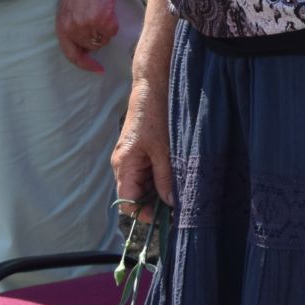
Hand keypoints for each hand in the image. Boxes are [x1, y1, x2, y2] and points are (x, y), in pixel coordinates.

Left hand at [56, 0, 118, 73]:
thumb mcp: (69, 10)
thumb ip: (73, 28)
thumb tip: (87, 46)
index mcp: (62, 28)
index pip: (72, 55)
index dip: (85, 64)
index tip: (98, 69)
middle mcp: (73, 30)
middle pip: (92, 47)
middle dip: (97, 36)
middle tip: (99, 18)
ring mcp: (87, 26)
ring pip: (103, 40)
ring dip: (106, 28)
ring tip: (102, 10)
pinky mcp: (102, 20)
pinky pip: (112, 31)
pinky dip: (113, 22)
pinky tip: (108, 8)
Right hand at [110, 57, 173, 223]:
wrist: (153, 87)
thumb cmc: (155, 116)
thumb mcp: (163, 150)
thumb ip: (165, 178)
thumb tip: (170, 204)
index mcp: (124, 165)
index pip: (126, 201)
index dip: (143, 213)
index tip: (164, 217)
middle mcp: (124, 164)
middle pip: (135, 195)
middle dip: (154, 202)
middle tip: (177, 205)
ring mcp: (132, 157)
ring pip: (144, 184)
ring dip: (159, 189)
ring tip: (179, 190)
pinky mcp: (140, 150)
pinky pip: (148, 171)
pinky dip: (160, 176)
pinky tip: (175, 175)